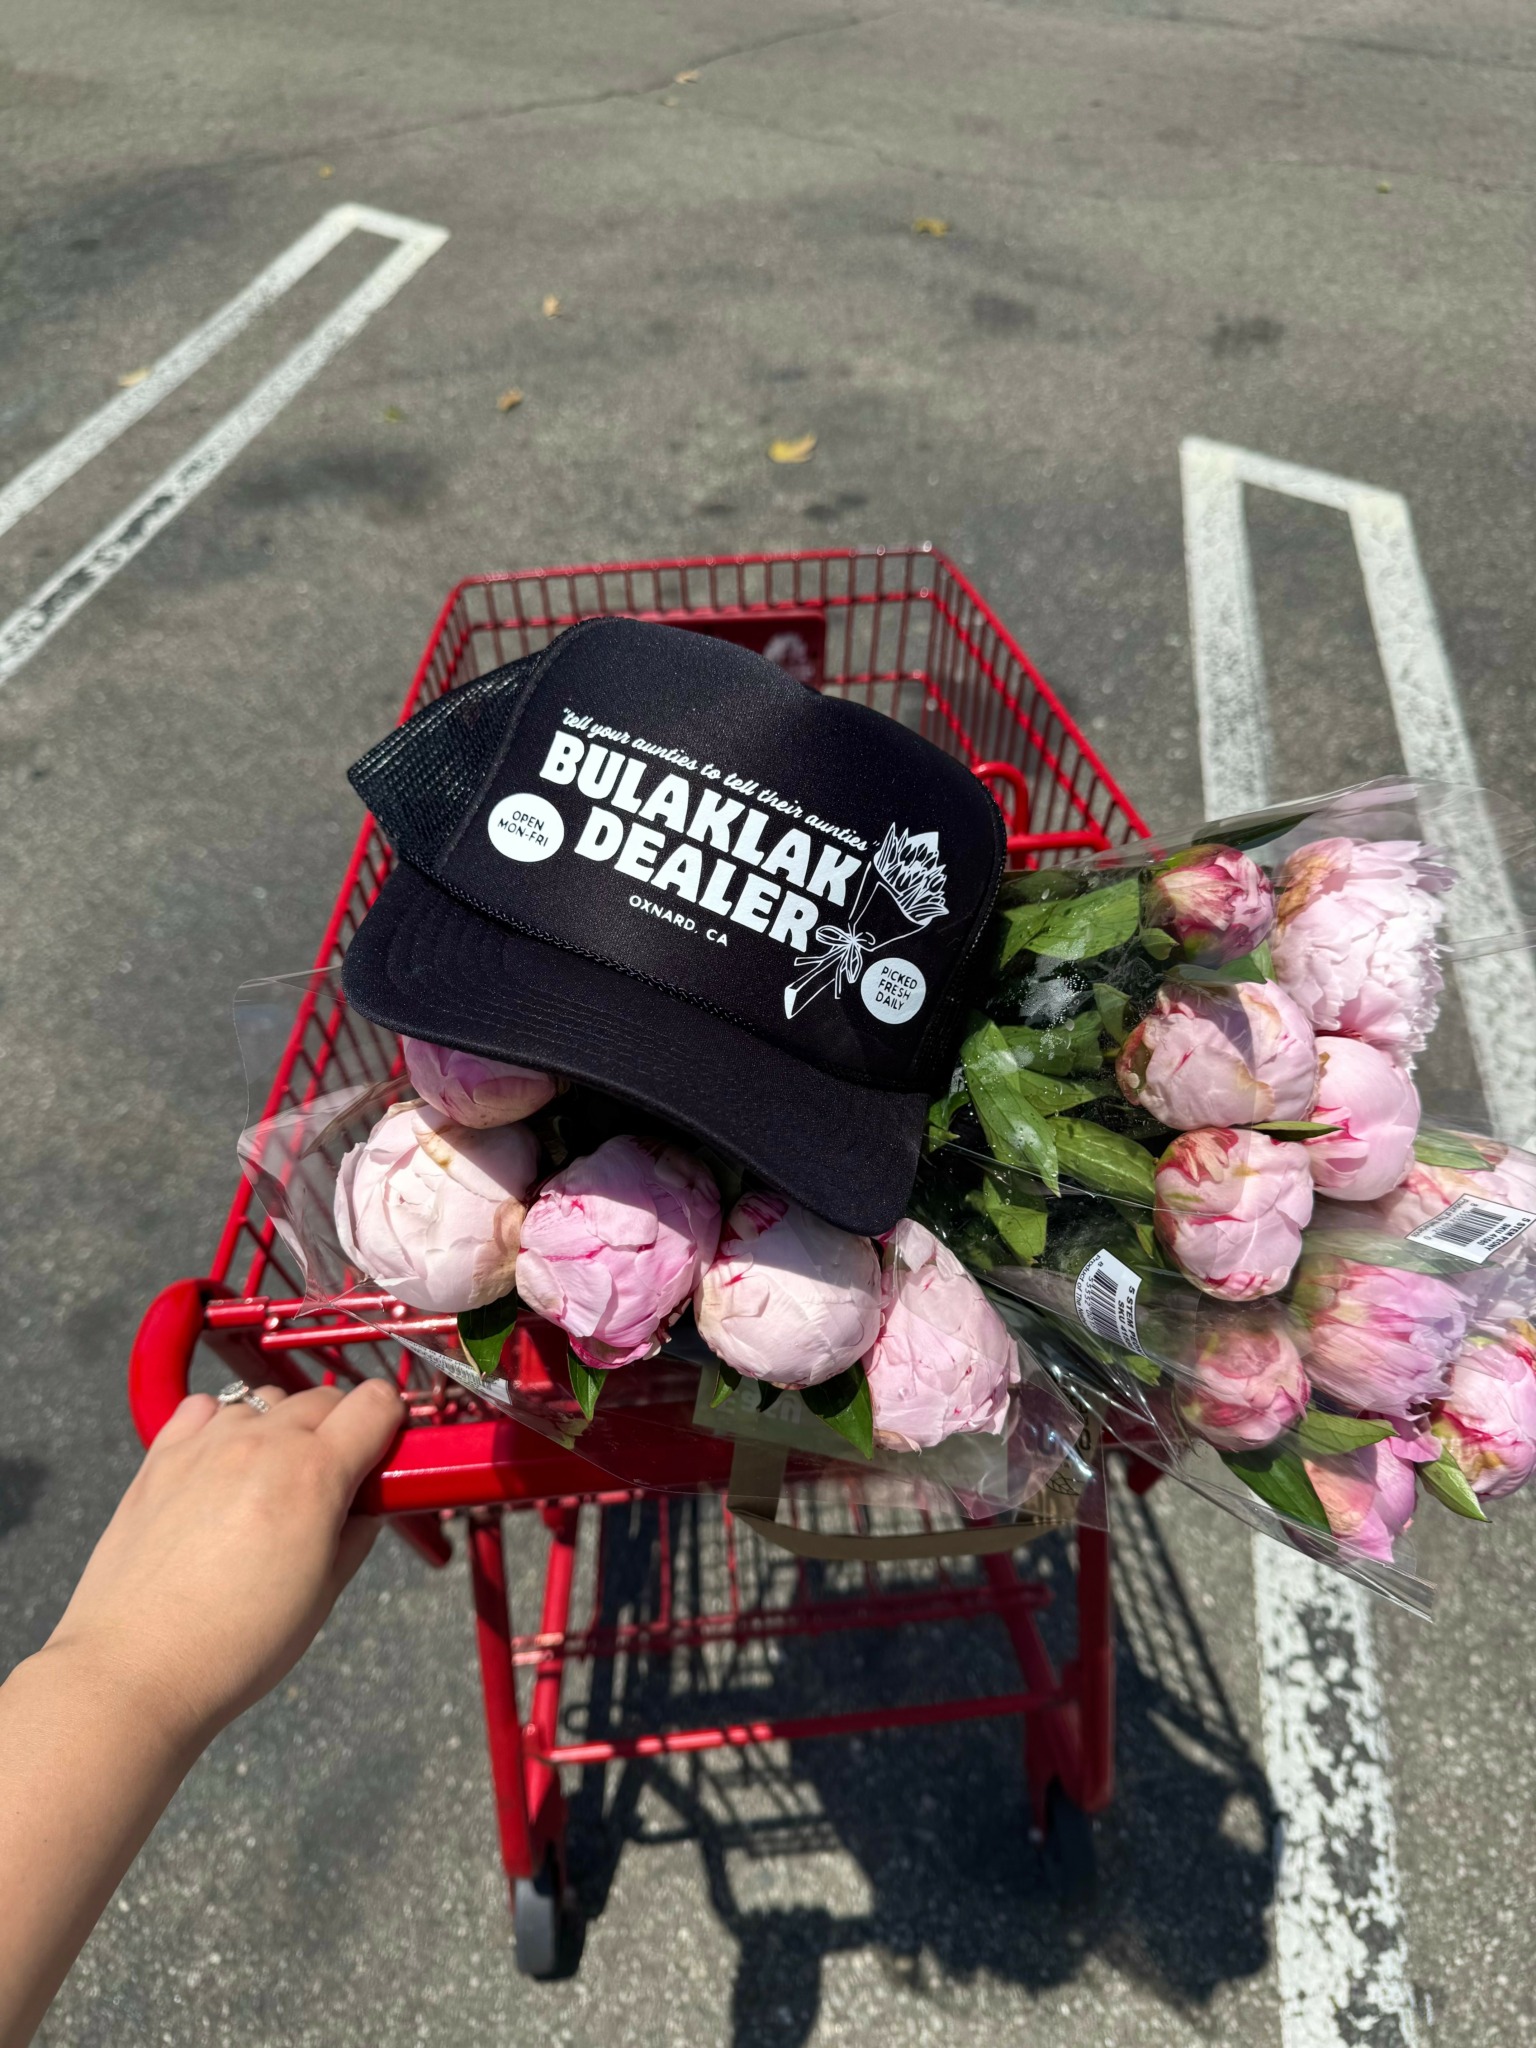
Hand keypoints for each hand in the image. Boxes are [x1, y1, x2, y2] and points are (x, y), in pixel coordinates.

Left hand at [47, 1378, 404, 1755]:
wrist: (135, 1669)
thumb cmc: (232, 1646)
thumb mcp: (323, 1595)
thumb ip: (356, 1533)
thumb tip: (368, 1506)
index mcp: (314, 1474)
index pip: (376, 1402)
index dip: (390, 1422)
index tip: (385, 1450)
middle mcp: (261, 1444)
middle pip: (323, 1397)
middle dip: (340, 1429)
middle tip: (333, 1480)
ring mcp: (205, 1445)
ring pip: (266, 1400)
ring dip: (281, 1427)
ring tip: (270, 1480)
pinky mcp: (160, 1457)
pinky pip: (204, 1408)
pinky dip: (222, 1423)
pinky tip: (221, 1464)